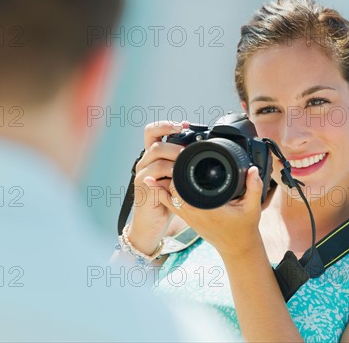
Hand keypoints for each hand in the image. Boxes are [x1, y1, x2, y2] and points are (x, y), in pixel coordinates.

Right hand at [127, 120, 188, 255]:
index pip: (153, 131)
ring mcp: (142, 173)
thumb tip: (205, 152)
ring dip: (173, 155)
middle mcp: (145, 162)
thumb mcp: (177, 180)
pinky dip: (168, 173)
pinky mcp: (143, 187)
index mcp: (153, 157)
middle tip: (189, 151)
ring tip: (186, 162)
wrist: (152, 224)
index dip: (166, 125)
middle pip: (155, 141)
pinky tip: (178, 178)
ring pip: (155, 153)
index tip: (184, 125)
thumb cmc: (167, 201)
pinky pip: (154, 174)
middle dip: (175, 143)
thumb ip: (184, 165)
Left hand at [145, 165, 265, 257]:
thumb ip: (254, 187)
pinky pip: (169, 204)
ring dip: (164, 181)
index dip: (179, 171)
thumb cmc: (244, 227)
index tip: (182, 157)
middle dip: (171, 172)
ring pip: (167, 195)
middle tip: (174, 155)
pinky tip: (152, 181)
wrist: (237, 247)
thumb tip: (253, 169)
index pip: (183, 188)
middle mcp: (193, 212)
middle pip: (172, 188)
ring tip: (162, 164)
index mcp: (206, 208)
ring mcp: (188, 216)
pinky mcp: (187, 217)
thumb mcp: (252, 207)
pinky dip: (160, 192)